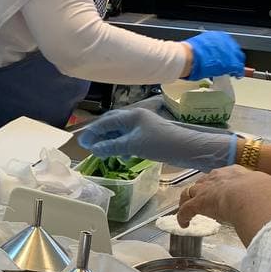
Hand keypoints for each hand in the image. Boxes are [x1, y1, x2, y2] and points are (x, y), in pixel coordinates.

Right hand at [78, 108, 237, 169]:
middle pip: (112, 124)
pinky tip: (122, 156)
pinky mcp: (150, 136)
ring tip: (101, 151)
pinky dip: (121, 145)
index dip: (93, 131)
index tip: (81, 142)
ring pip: (121, 131)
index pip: (106, 122)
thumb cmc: (162, 144)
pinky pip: (130, 138)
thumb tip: (94, 148)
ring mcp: (144, 126)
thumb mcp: (133, 145)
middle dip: (100, 134)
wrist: (189, 149)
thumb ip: (112, 146)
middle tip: (88, 145)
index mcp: (132, 115)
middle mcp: (137, 117)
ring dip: (110, 140)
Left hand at [177, 165, 270, 244]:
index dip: (221, 185)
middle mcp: (219, 177)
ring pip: (190, 192)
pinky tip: (183, 224)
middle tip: (204, 201)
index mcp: (237, 173)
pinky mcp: (199, 203)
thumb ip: (269, 198)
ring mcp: (207, 190)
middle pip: (205, 182)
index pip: (224, 177)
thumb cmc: (267, 195)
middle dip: (203, 191)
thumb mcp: (270, 191)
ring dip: (188, 201)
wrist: (254, 195)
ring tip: (188, 212)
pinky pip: (186, 208)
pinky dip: (182, 216)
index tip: (223, 193)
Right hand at [183, 32, 244, 79]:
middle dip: (233, 58)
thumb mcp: (199, 46)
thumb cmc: (188, 53)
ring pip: (238, 58)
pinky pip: (239, 68)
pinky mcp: (232, 62)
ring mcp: (230, 51)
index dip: (227, 52)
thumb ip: (207, 49)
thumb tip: (208, 55)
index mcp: (217, 35)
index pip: (227, 44)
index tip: (226, 57)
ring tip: (232, 71)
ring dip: (236, 65)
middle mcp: (225, 41)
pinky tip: (236, 75)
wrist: (188, 57)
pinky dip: (238, 72)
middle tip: (231, 65)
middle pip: (235, 50)